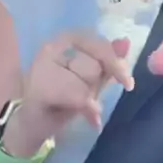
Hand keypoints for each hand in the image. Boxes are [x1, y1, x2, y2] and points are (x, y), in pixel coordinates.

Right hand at [5, 32, 133, 154]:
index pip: (100, 45)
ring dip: (86, 99)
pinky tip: (77, 114)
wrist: (34, 124)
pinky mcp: (39, 85)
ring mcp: (42, 64)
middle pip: (94, 66)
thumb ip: (108, 62)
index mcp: (67, 39)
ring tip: (72, 103)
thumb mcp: (92, 80)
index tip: (128, 84)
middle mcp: (52, 45)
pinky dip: (83, 108)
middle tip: (80, 96)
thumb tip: (125, 43)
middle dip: (94, 86)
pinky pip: (76, 96)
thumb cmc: (64, 98)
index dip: (115, 64)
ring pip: (85, 82)